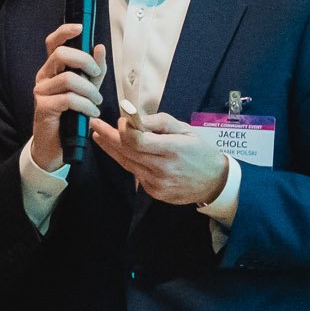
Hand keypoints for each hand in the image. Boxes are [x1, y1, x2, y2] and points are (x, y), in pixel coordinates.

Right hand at [26, 25, 107, 170]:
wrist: (56, 145)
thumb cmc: (71, 116)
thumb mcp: (88, 90)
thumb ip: (95, 71)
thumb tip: (100, 47)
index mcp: (53, 69)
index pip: (53, 43)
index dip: (65, 32)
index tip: (80, 28)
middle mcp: (43, 77)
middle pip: (61, 55)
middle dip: (85, 61)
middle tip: (96, 74)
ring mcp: (41, 92)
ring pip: (68, 79)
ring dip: (89, 90)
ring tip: (96, 103)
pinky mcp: (43, 107)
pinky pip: (68, 99)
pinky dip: (85, 105)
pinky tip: (90, 114)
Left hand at [91, 108, 229, 206]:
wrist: (214, 182)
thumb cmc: (199, 151)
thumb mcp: (185, 129)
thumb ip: (159, 122)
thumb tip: (134, 118)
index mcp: (173, 149)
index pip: (138, 140)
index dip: (123, 129)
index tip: (117, 119)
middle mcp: (163, 168)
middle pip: (127, 151)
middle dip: (108, 136)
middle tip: (95, 125)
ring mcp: (157, 183)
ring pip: (127, 163)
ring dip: (111, 149)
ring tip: (99, 136)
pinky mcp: (153, 192)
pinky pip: (135, 173)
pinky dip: (127, 161)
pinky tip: (121, 151)